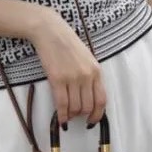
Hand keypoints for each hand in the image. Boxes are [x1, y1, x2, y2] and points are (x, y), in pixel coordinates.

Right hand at [27, 7, 107, 125]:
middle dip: (82, 116)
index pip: (101, 100)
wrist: (50, 31)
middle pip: (88, 106)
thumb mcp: (87, 58)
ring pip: (75, 108)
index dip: (97, 115)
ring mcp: (72, 78)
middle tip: (75, 116)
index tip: (91, 121)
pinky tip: (60, 118)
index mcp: (96, 71)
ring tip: (67, 115)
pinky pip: (62, 104)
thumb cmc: (68, 43)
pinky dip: (61, 115)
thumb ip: (90, 76)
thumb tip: (88, 98)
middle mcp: (87, 76)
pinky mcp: (57, 79)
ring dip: (71, 115)